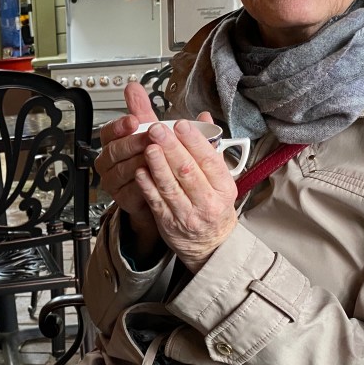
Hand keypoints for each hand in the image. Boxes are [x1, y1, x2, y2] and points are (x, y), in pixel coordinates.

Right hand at [95, 81, 161, 258]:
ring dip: (139, 163)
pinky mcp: (122, 199)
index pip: (108, 131)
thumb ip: (141, 109)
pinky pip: (129, 191)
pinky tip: (154, 178)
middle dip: (133, 143)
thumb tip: (133, 87)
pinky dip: (143, 184)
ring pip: (122, 170)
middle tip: (150, 138)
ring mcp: (113, 181)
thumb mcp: (150, 131)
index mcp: (112, 141)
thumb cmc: (153, 157)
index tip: (133, 120)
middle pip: (114, 151)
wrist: (157, 189)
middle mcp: (108, 161)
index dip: (119, 126)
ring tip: (155, 157)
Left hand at [134, 115, 238, 271]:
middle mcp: (208, 201)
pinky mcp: (169, 223)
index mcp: (223, 187)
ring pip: (171, 186)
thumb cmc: (214, 206)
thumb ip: (210, 148)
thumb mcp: (220, 179)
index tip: (181, 125)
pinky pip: (157, 202)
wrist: (210, 244)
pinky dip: (147, 186)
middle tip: (157, 129)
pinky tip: (140, 171)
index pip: (209, 160)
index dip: (194, 142)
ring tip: (148, 147)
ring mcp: (187, 214)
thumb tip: (204, 120)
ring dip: (158, 165)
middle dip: (171, 148)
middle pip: (188, 171)